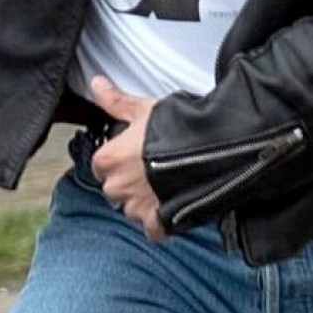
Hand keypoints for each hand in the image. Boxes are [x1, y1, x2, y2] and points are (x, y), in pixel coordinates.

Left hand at [86, 74, 166, 237]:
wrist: (216, 151)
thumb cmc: (178, 127)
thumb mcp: (144, 109)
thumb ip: (115, 101)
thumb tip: (96, 83)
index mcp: (107, 161)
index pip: (103, 166)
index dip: (121, 160)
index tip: (139, 156)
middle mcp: (116, 187)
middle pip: (117, 189)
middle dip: (133, 182)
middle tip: (157, 170)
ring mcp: (138, 208)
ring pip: (133, 209)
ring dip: (147, 202)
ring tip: (170, 185)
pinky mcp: (160, 223)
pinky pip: (153, 229)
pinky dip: (161, 222)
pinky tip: (175, 207)